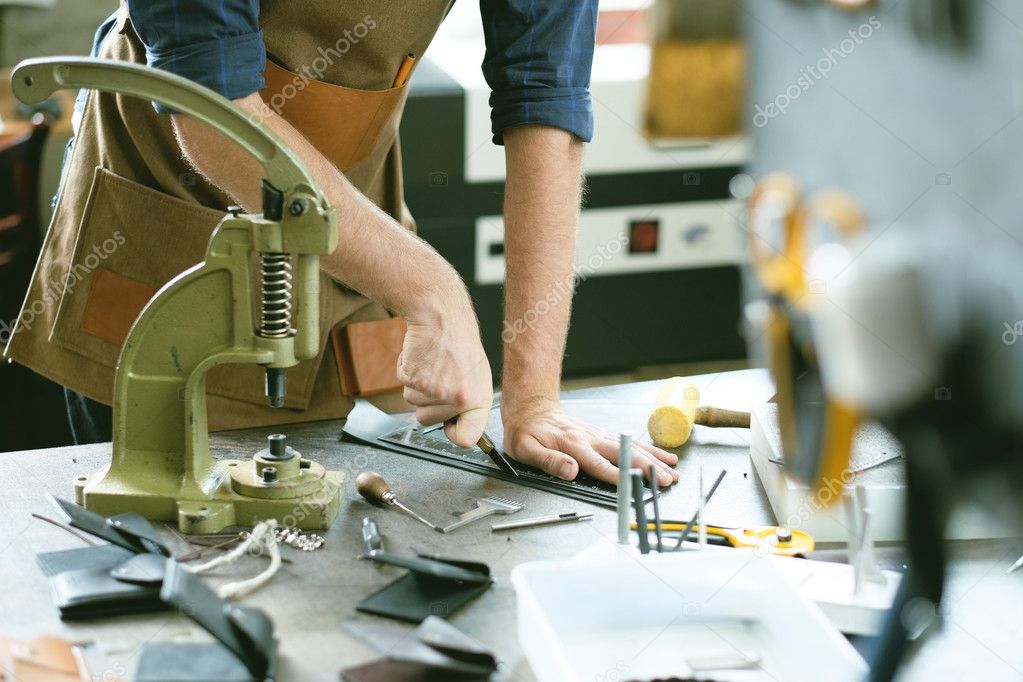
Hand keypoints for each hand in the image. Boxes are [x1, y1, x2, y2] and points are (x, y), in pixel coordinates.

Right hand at [398, 298, 493, 447]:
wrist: (442, 315)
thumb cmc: (459, 342)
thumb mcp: (476, 375)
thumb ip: (468, 403)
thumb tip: (461, 428)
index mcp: (478, 399)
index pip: (467, 439)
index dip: (453, 433)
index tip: (449, 424)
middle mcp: (458, 399)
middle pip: (427, 420)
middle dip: (427, 402)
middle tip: (439, 377)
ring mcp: (435, 391)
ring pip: (413, 403)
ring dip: (418, 384)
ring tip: (433, 363)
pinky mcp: (414, 380)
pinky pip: (403, 385)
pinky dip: (407, 370)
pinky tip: (422, 357)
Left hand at [501, 398, 679, 485]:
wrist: (532, 409)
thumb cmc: (527, 432)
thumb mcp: (526, 449)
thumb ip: (549, 461)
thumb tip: (570, 472)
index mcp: (573, 445)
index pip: (599, 464)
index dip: (617, 475)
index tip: (635, 483)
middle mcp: (590, 438)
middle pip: (624, 454)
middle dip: (647, 468)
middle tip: (666, 480)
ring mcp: (598, 434)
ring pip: (632, 446)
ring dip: (654, 459)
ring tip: (673, 470)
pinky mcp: (602, 434)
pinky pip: (629, 441)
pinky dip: (649, 449)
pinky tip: (663, 456)